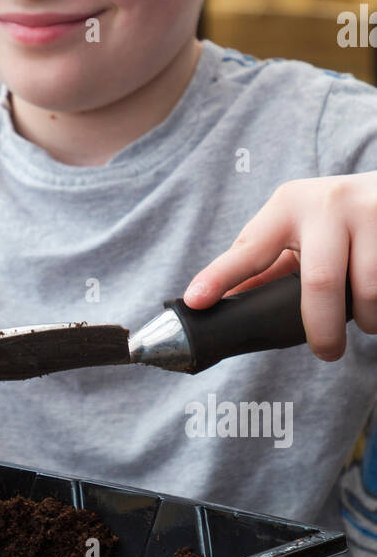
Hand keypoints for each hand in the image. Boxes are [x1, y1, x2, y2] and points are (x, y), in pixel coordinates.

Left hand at [182, 173, 376, 360]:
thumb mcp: (298, 226)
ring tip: (364, 320)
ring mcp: (369, 212)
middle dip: (321, 329)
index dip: (220, 276)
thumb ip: (265, 261)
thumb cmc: (336, 217)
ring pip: (367, 291)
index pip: (250, 249)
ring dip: (367, 319)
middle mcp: (327, 204)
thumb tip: (223, 305)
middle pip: (321, 282)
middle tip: (326, 352)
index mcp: (288, 205)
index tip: (196, 301)